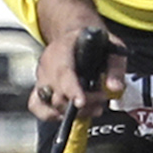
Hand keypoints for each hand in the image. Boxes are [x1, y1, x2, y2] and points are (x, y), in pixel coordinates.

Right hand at [30, 0, 122, 122]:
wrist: (77, 37)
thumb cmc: (94, 42)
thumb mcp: (113, 47)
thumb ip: (116, 68)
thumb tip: (115, 88)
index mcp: (63, 48)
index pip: (63, 71)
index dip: (71, 90)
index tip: (80, 103)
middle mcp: (48, 63)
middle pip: (57, 93)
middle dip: (82, 104)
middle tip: (102, 99)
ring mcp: (41, 76)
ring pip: (49, 103)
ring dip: (71, 112)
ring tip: (92, 108)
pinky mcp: (39, 88)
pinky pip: (36, 106)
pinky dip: (52, 115)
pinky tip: (71, 113)